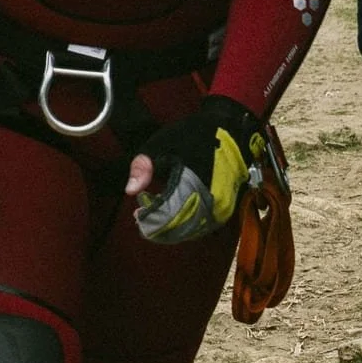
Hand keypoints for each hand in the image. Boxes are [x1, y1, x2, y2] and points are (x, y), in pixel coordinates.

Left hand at [127, 96, 261, 242]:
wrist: (231, 130)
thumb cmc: (194, 135)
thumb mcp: (161, 144)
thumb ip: (143, 166)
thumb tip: (130, 190)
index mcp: (194, 186)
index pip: (167, 217)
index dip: (149, 219)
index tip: (137, 213)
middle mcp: (211, 203)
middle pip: (179, 230)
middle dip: (157, 226)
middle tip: (142, 214)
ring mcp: (221, 209)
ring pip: (190, 232)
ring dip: (170, 228)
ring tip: (155, 213)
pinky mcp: (225, 210)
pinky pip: (202, 226)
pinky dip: (184, 225)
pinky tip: (172, 213)